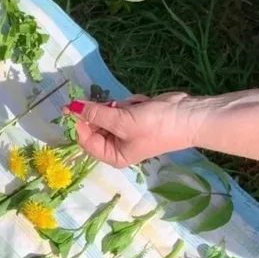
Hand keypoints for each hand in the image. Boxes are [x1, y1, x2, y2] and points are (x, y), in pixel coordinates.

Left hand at [64, 94, 196, 167]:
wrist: (187, 116)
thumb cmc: (154, 126)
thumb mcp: (121, 121)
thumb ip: (95, 113)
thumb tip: (71, 107)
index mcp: (113, 155)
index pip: (84, 139)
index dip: (77, 123)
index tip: (71, 105)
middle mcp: (116, 145)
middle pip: (94, 125)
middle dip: (104, 112)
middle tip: (114, 105)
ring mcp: (125, 129)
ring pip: (107, 112)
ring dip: (119, 106)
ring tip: (134, 108)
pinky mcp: (133, 116)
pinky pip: (121, 106)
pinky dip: (130, 103)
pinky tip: (142, 104)